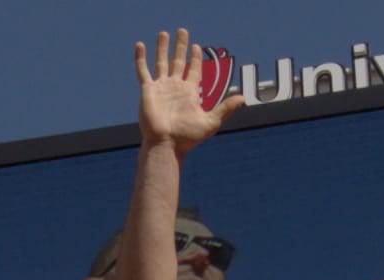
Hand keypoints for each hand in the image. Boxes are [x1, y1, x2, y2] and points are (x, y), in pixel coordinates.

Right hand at [135, 29, 242, 156]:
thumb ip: (225, 108)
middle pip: (178, 61)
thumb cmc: (188, 137)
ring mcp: (160, 88)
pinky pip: (143, 71)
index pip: (194, 70)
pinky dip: (140, 58)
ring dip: (162, 48)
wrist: (166, 144)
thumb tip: (243, 98)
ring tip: (164, 33)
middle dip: (180, 46)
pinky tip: (140, 45)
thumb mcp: (211, 121)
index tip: (197, 46)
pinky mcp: (147, 90)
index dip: (196, 58)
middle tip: (183, 31)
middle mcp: (175, 87)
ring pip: (161, 62)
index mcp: (189, 93)